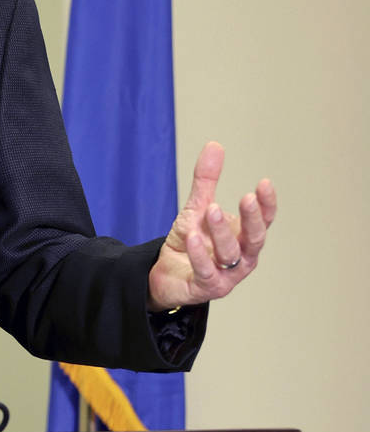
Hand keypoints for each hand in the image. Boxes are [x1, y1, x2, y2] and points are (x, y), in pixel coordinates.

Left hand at [147, 141, 276, 310]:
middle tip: (247, 198)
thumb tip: (215, 145)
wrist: (166, 273)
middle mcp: (242, 256)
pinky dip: (199, 255)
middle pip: (254, 238)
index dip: (266, 204)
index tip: (264, 183)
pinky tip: (191, 237)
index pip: (263, 220)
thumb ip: (206, 180)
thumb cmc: (190, 242)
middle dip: (252, 219)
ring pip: (230, 254)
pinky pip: (206, 271)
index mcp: (244, 236)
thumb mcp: (197, 208)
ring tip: (211, 210)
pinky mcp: (208, 287)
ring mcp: (227, 274)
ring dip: (222, 232)